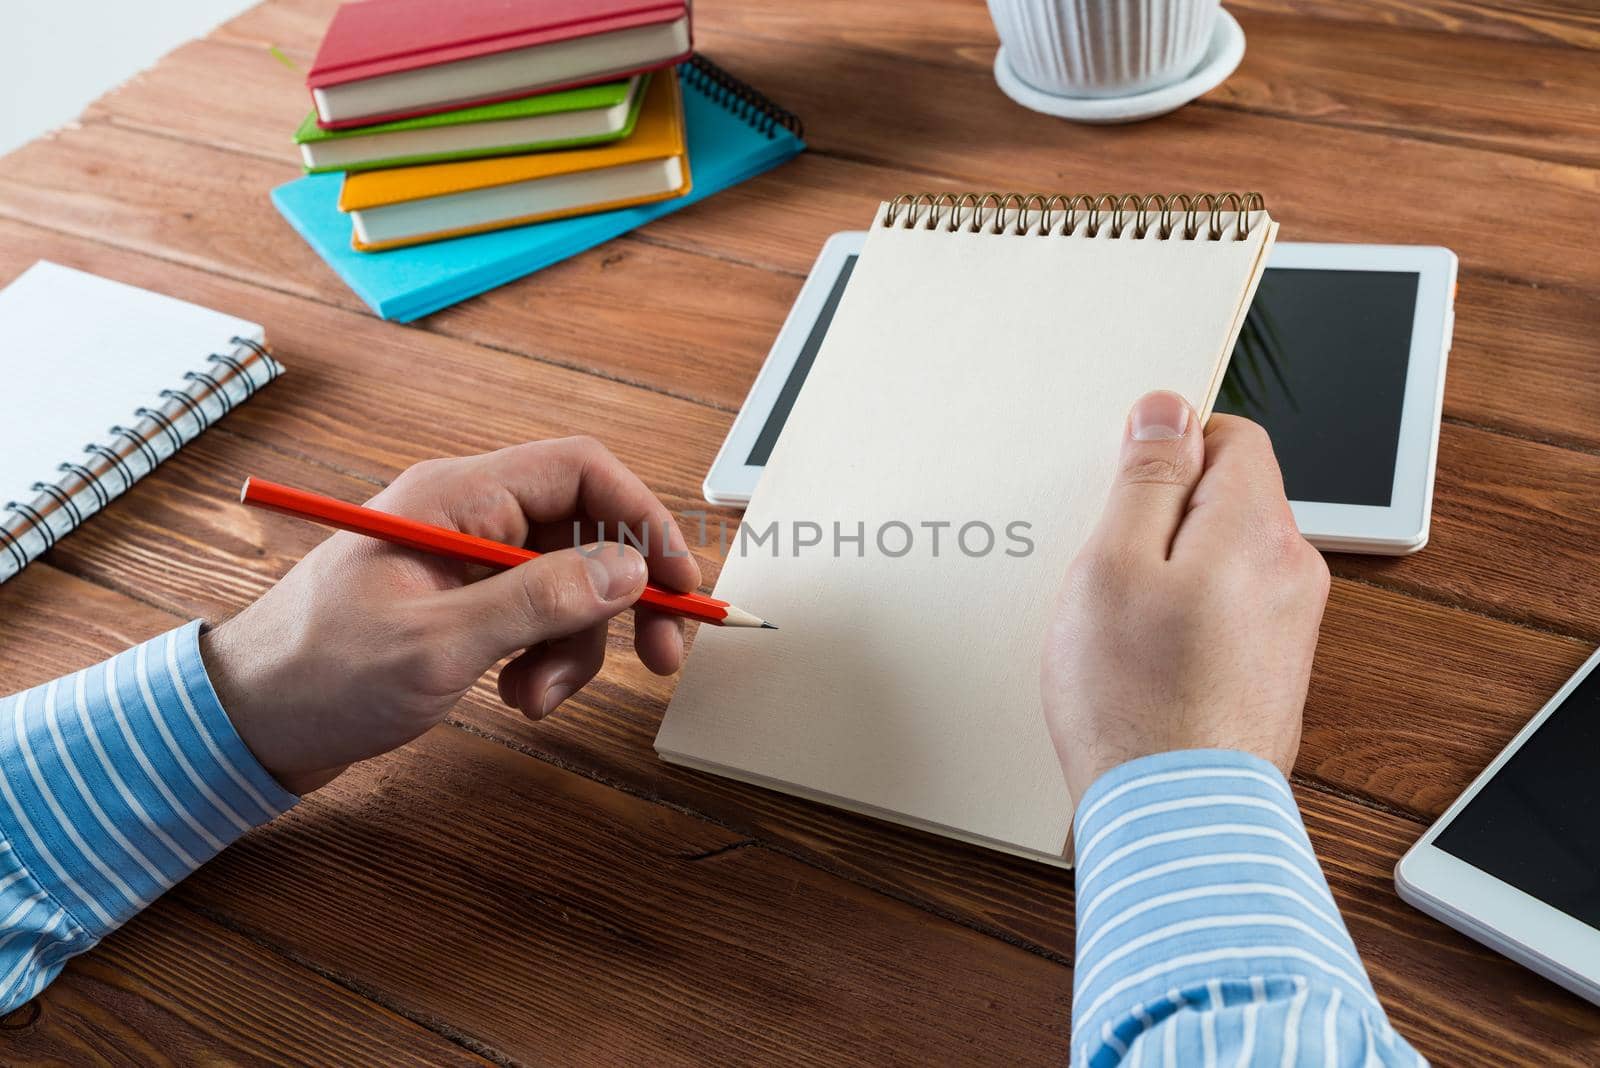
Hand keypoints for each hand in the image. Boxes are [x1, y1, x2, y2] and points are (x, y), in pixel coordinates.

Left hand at [202, 437, 701, 795]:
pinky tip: (515, 696)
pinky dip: (546, 659)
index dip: (644, 518)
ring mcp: (467, 561)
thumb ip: (539, 601)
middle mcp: (468, 516)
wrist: (248, 722)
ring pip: (571, 584)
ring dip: (576, 647)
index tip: (679, 582)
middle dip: (625, 596)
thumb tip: (628, 569)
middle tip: (657, 656)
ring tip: (534, 699)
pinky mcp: (464, 604)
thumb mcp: (438, 644)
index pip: (581, 470)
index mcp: (456, 497)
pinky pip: (538, 617)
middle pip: (588, 531)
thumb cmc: (318, 673)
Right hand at [1041, 391, 1329, 801]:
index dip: (1171, 444)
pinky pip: (1226, 609)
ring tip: (1117, 619)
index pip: (1233, 435)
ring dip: (1169, 568)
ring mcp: (1290, 625)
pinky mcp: (1273, 670)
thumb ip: (1146, 479)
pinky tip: (1141, 656)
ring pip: (1223, 556)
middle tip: (1104, 560)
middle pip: (1228, 497)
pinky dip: (1184, 615)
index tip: (1122, 484)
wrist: (1176, 819)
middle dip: (1163, 512)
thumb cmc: (1134, 701)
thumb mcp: (1113, 564)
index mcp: (1257, 529)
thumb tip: (1168, 410)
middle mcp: (1292, 570)